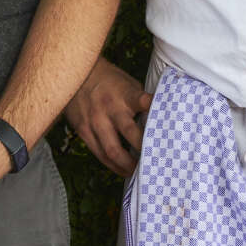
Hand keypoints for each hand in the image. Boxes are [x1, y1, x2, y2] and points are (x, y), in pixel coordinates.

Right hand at [65, 57, 150, 175]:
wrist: (76, 73)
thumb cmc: (109, 80)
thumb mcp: (128, 83)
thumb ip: (140, 102)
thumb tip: (159, 121)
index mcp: (125, 94)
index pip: (143, 101)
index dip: (155, 110)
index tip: (169, 123)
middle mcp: (110, 108)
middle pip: (131, 134)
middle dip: (146, 150)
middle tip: (157, 162)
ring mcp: (95, 121)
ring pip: (113, 151)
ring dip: (128, 165)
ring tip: (139, 172)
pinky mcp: (83, 130)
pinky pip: (99, 153)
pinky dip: (112, 165)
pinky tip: (122, 169)